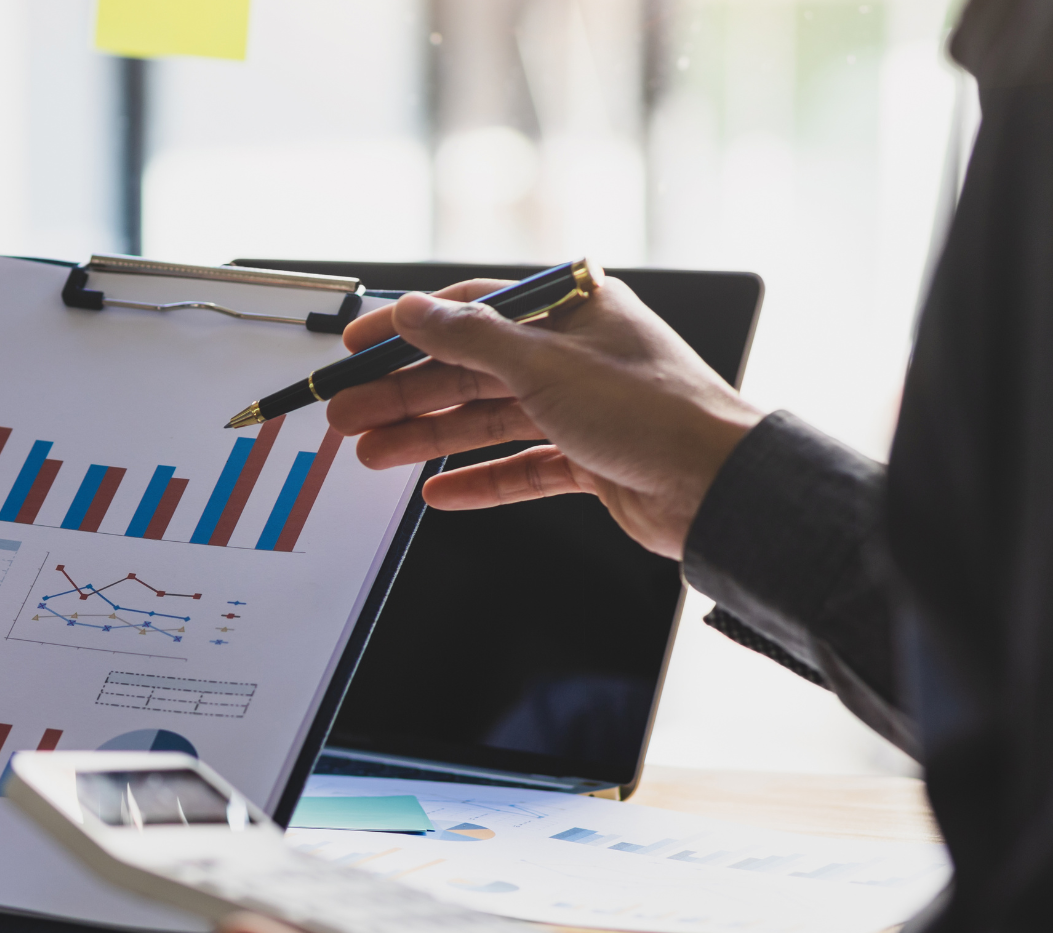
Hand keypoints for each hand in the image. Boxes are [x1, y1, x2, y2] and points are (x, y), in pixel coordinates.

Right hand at [326, 271, 764, 558]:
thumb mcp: (545, 364)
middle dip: (404, 394)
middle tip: (349, 413)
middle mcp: (574, 353)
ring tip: (373, 454)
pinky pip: (518, 466)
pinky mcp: (588, 459)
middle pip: (468, 369)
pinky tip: (439, 490)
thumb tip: (414, 311)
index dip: (408, 327)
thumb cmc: (657, 412)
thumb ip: (468, 337)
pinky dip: (477, 478)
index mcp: (571, 307)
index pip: (470, 308)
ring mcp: (580, 407)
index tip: (359, 346)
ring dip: (427, 438)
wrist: (718, 487)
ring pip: (486, 418)